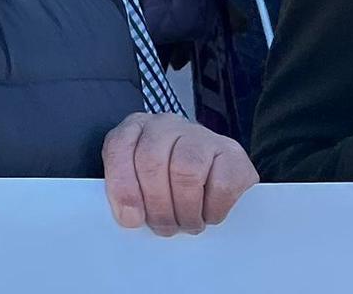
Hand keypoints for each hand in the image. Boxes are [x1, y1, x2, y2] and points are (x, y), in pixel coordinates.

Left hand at [101, 112, 257, 234]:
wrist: (218, 174)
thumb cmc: (171, 181)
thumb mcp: (141, 182)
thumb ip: (128, 192)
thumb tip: (130, 217)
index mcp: (136, 128)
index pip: (119, 147)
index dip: (123, 186)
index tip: (130, 218)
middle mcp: (166, 125)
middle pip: (152, 162)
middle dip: (156, 205)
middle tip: (164, 227)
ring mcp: (201, 135)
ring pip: (185, 172)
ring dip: (185, 210)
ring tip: (186, 224)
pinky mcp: (233, 153)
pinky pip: (221, 185)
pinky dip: (212, 209)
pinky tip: (208, 215)